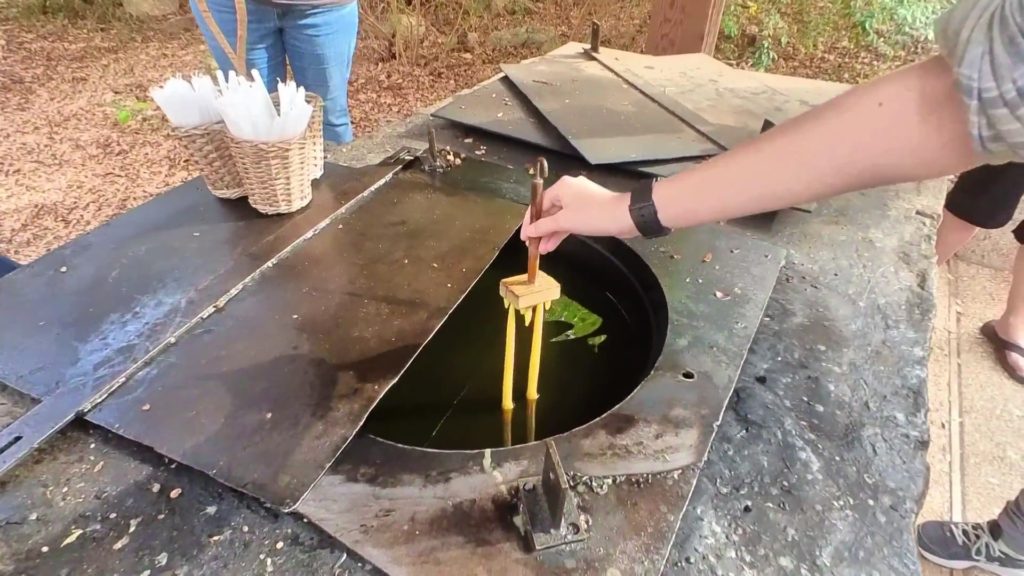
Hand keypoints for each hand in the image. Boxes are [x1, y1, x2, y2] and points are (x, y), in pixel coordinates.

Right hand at [520, 175, 637, 253]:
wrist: (625, 216)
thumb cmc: (592, 215)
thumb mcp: (565, 221)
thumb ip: (544, 226)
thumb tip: (529, 232)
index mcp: (561, 187)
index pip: (538, 204)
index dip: (529, 221)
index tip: (524, 237)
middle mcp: (569, 190)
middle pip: (548, 210)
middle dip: (540, 230)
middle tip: (532, 246)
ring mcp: (580, 200)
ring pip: (559, 217)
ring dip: (550, 233)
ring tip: (542, 251)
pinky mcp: (588, 210)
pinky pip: (570, 220)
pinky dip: (562, 231)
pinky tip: (553, 245)